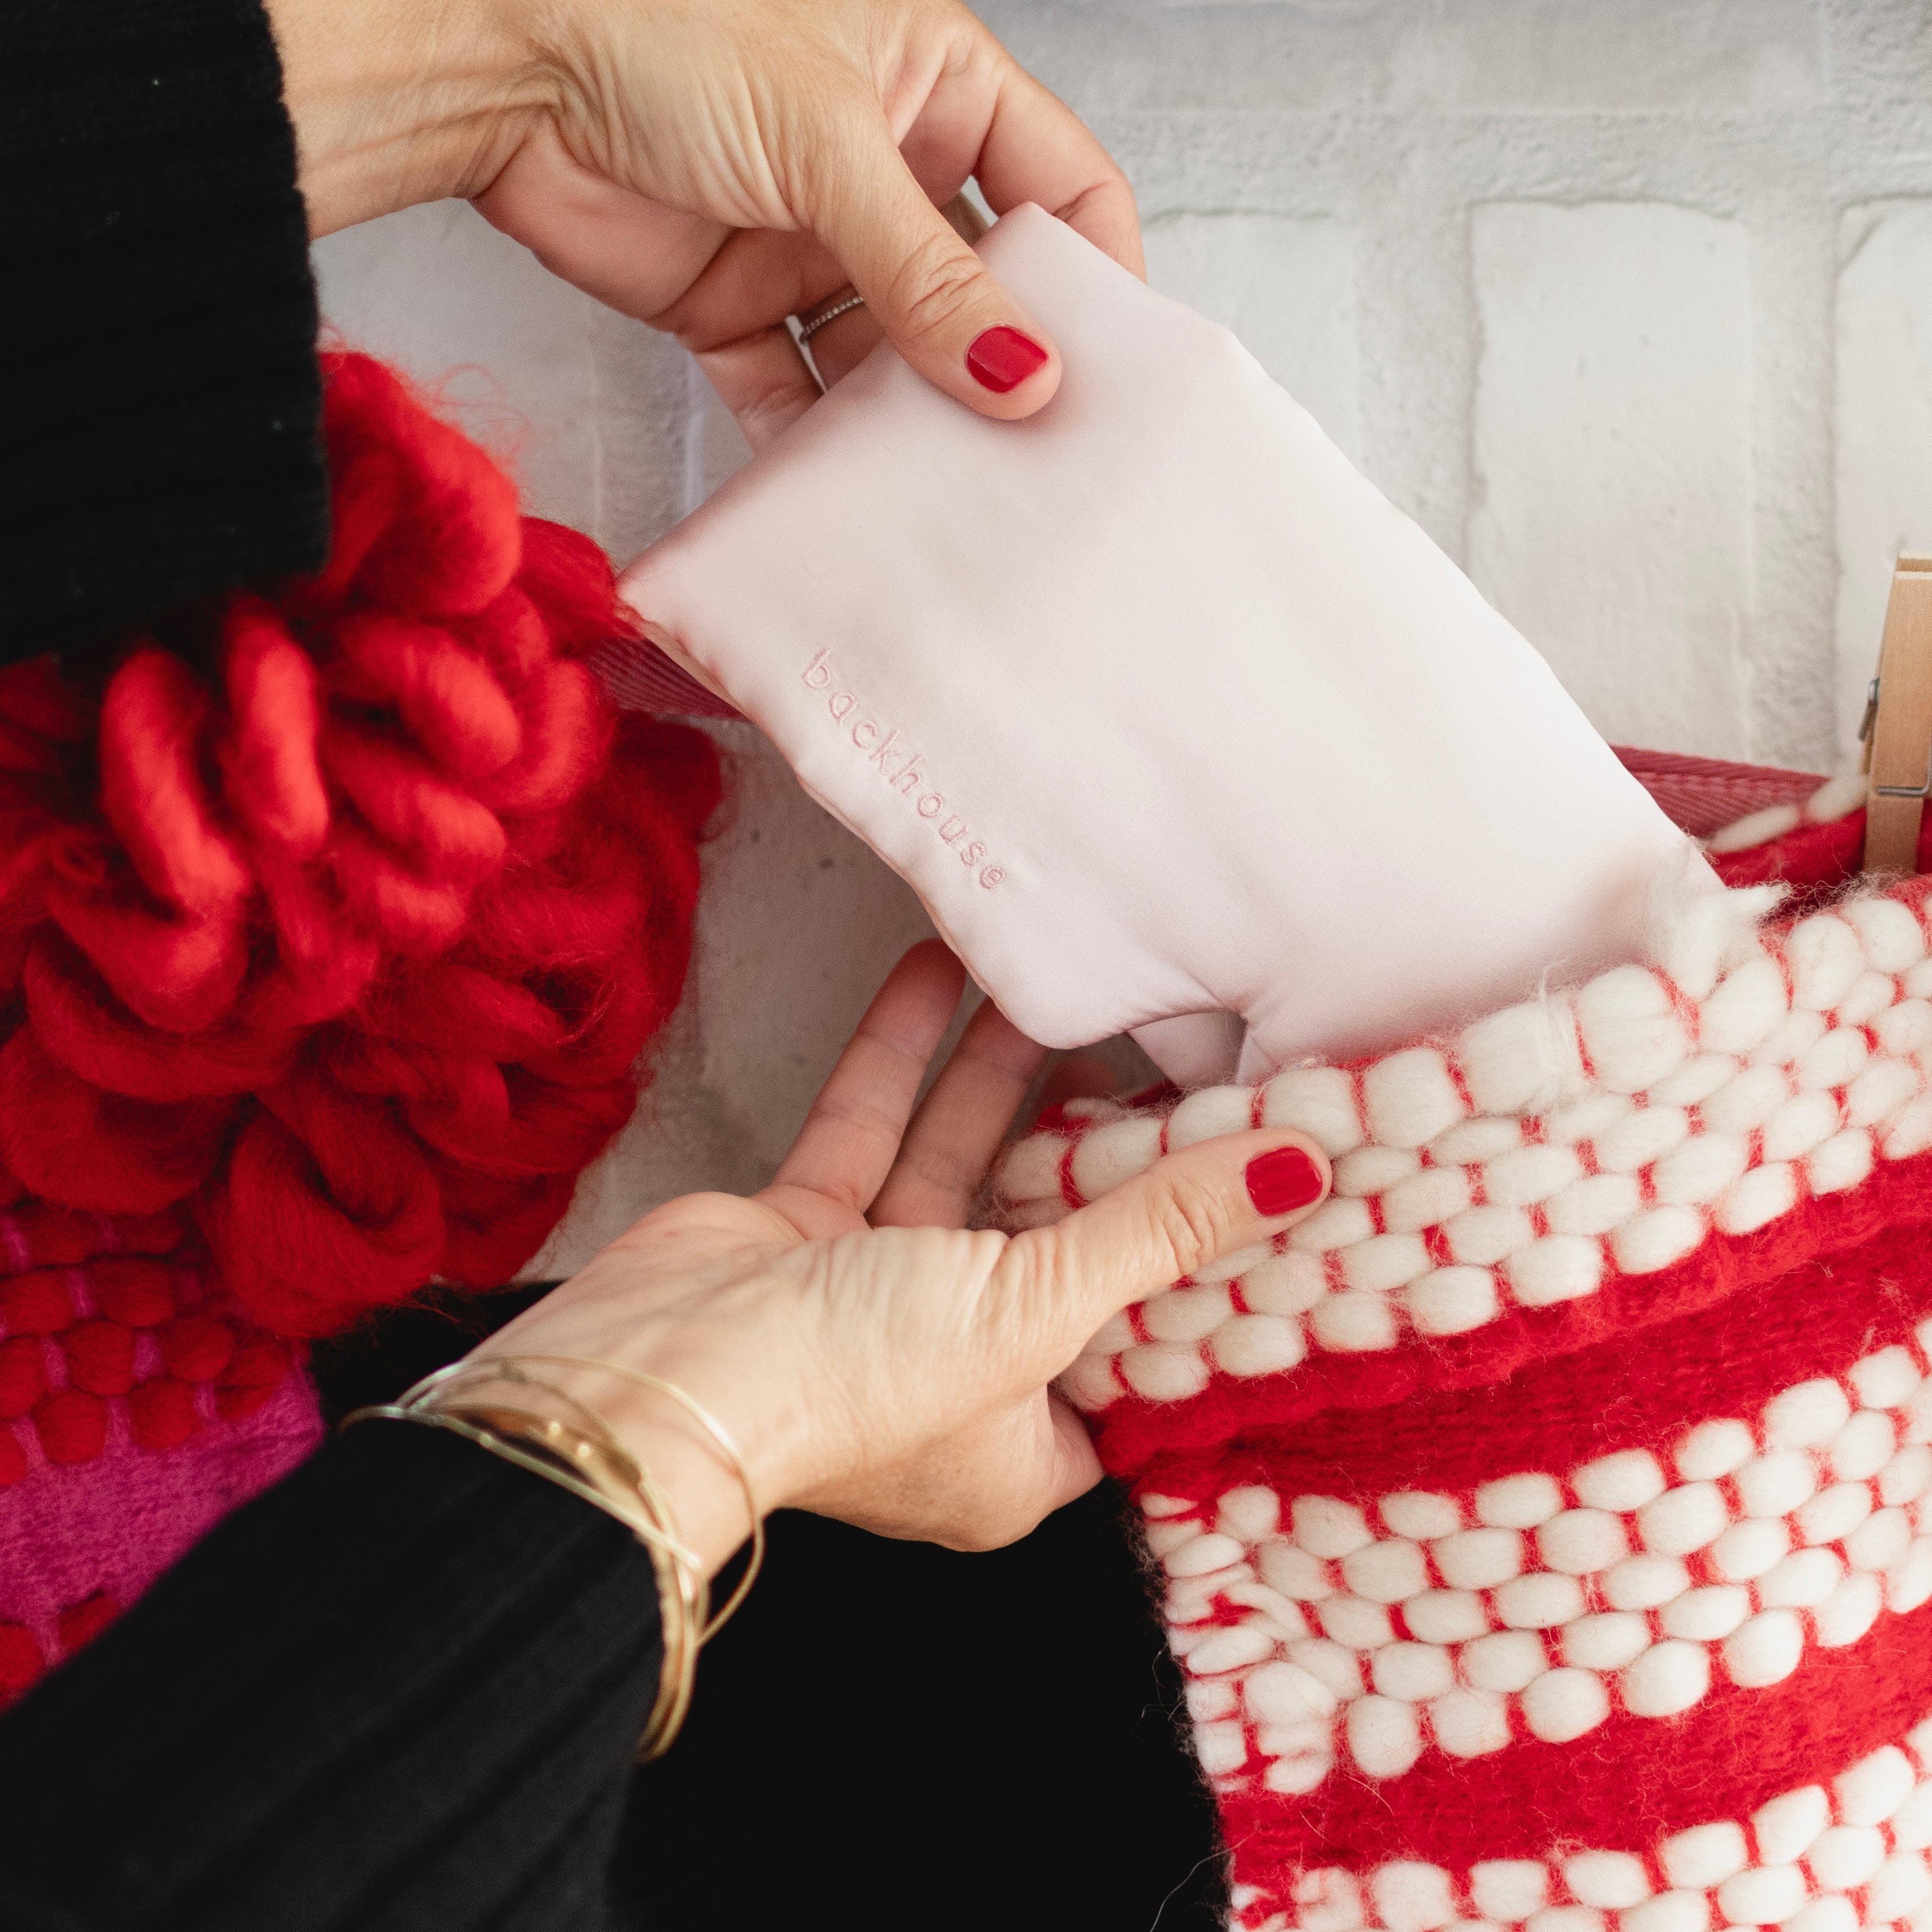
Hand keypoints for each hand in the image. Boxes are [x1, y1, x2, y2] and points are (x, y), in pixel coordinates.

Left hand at [268, 0, 1141, 437]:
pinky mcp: (734, 310)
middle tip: (1036, 456)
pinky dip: (815, 442)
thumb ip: (926, 273)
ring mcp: (808, 245)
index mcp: (931, 87)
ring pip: (888, 356)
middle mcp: (880, 171)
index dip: (1091, 271)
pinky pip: (796, 392)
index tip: (1110, 367)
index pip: (1055, 185)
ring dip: (910, 422)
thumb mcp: (828, 146)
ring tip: (945, 494)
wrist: (498, 68)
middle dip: (1003, 369)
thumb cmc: (662, 34)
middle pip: (977, 289)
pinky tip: (843, 492)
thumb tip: (1024, 374)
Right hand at [467, 942, 1331, 1570]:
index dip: (1199, 1269)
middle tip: (1166, 1053)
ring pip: (963, 1168)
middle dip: (1103, 1148)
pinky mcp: (810, 1230)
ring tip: (1064, 989)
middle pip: (1056, 1242)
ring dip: (1003, 1077)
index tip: (1254, 1180)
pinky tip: (942, 975)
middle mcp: (960, 1373)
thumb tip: (1298, 1172)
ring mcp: (878, 1296)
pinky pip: (876, 1130)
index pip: (1140, 1349)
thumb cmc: (848, 1389)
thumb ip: (1160, 1231)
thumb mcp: (1035, 1310)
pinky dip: (904, 1057)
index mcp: (1027, 1447)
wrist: (652, 1380)